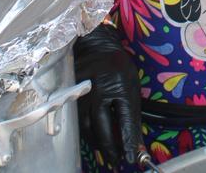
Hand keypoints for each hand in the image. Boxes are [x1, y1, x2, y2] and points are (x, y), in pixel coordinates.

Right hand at [73, 22, 142, 166]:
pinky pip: (77, 120)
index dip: (128, 142)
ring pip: (87, 127)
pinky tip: (93, 139)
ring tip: (106, 154)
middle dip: (110, 148)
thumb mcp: (131, 84)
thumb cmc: (117, 65)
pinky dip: (86, 133)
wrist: (94, 44)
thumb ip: (132, 111)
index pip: (125, 120)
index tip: (132, 158)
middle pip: (102, 128)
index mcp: (120, 85)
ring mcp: (82, 92)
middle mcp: (99, 90)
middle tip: (115, 161)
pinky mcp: (70, 94)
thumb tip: (136, 140)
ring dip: (97, 144)